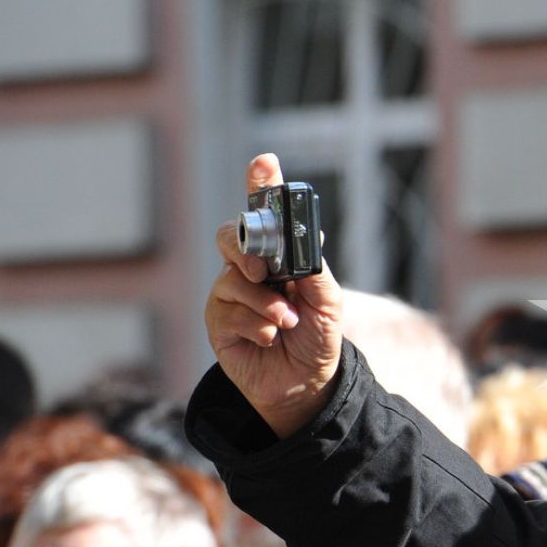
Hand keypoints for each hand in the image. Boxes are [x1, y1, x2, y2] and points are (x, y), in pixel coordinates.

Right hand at [205, 154, 344, 436]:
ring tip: (287, 322)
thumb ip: (314, 269)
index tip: (265, 162)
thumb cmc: (318, 337)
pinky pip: (228, 312)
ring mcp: (230, 295)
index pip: (264, 215)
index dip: (261, 185)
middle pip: (229, 236)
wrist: (308, 383)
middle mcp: (249, 270)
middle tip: (264, 269)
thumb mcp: (329, 301)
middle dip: (245, 247)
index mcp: (279, 257)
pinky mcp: (218, 323)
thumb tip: (303, 241)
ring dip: (266, 302)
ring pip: (232, 279)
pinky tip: (269, 338)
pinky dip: (256, 325)